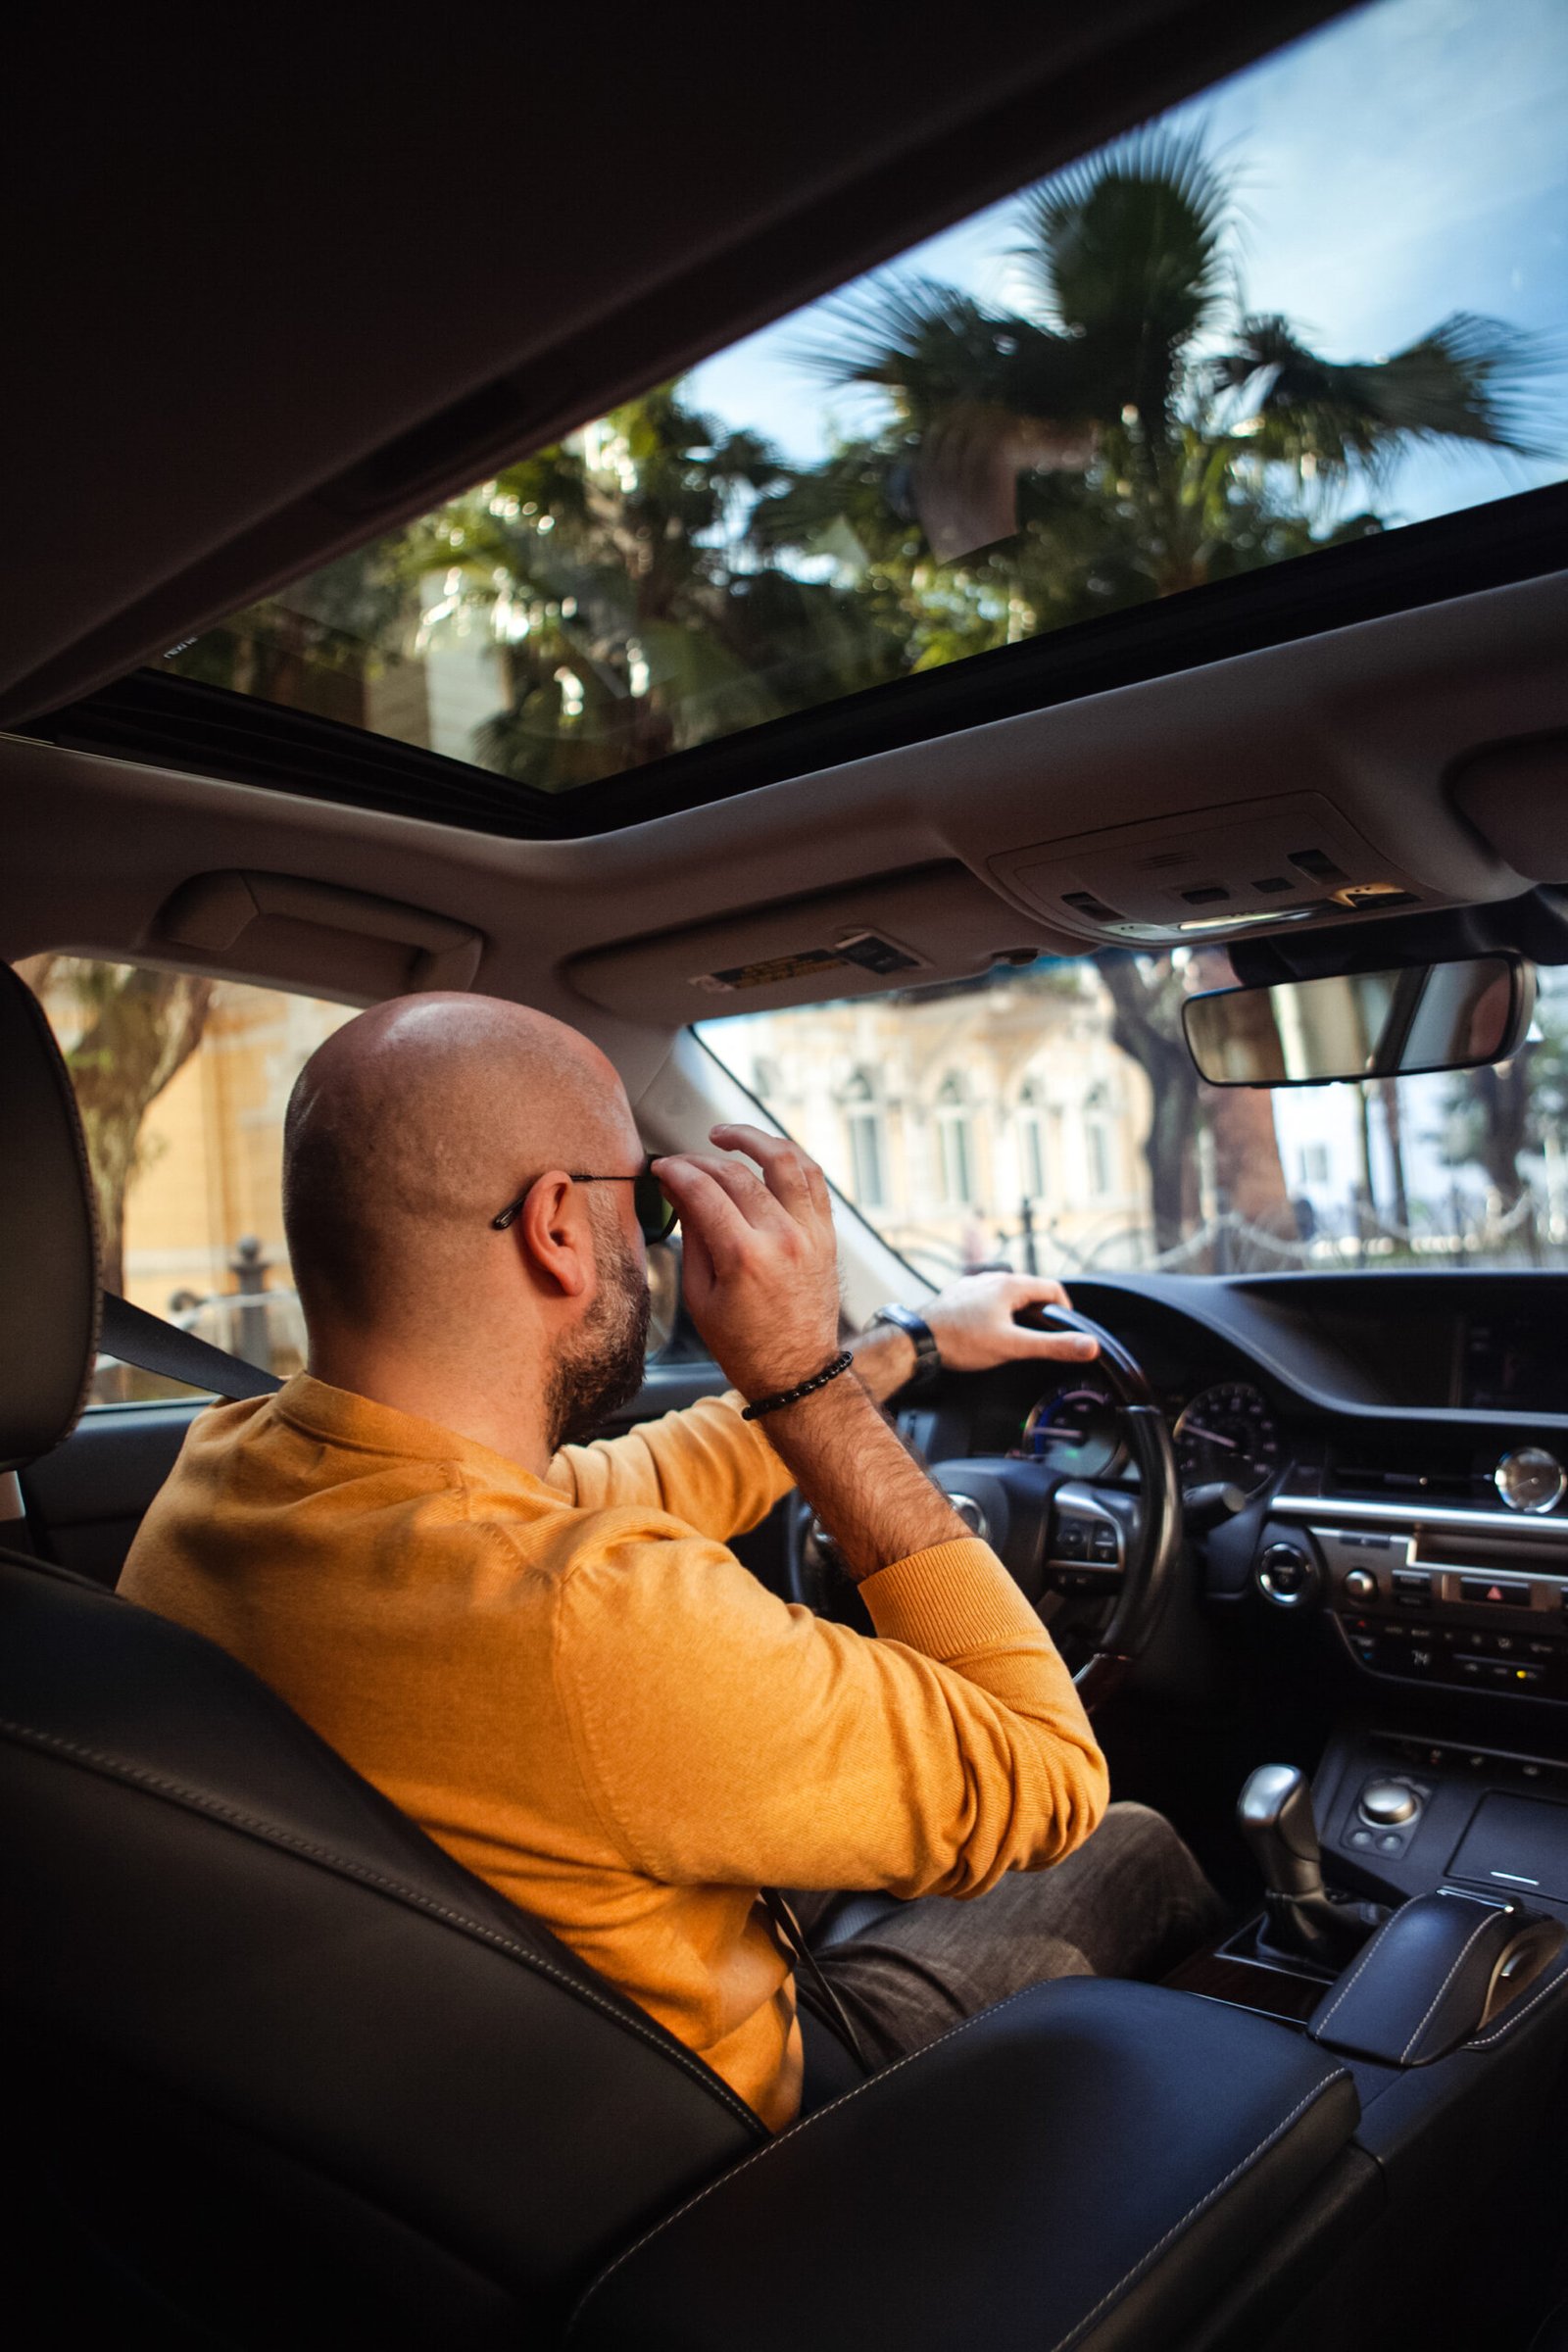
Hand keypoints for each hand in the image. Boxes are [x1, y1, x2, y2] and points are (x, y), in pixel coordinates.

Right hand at [652, 1125, 842, 1398]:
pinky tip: (767, 1155)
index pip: (704, 1191)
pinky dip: (789, 1159)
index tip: (663, 1167)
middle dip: (701, 1160)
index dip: (677, 1171)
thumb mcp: (699, 1295)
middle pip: (737, 1174)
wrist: (797, 1370)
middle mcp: (782, 1238)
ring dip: (753, 1139)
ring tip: (726, 1136)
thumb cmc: (744, 1344)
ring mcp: (810, 1233)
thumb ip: (692, 1237)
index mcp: (744, 1257)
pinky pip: (813, 1179)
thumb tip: (680, 1192)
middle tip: (682, 1163)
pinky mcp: (826, 1234)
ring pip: (784, 1161)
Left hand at [921, 1272, 1098, 1373]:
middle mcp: (993, 1278)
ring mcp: (975, 1284)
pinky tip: (988, 1331)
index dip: (1065, 1310)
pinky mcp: (961, 1295)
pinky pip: (989, 1299)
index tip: (1064, 1330)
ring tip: (1015, 1337)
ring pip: (1009, 1294)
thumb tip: (1089, 1346)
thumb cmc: (961, 1341)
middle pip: (1031, 1290)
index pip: (1053, 1289)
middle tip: (1040, 1338)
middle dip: (1041, 1313)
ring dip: (1019, 1312)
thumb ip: (1053, 1346)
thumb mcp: (1013, 1347)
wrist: (917, 1340)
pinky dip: (997, 1312)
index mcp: (1010, 1284)